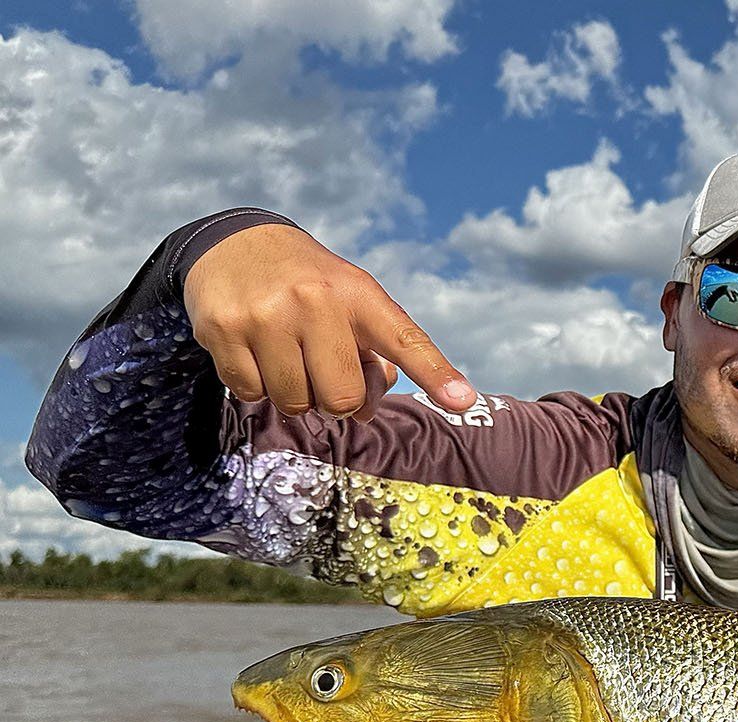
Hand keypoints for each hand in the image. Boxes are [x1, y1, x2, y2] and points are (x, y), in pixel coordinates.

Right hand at [181, 223, 474, 421]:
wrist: (234, 243)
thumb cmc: (310, 288)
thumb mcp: (352, 306)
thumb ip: (374, 358)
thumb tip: (363, 412)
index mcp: (360, 294)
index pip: (405, 339)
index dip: (436, 374)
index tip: (465, 402)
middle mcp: (315, 300)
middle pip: (341, 398)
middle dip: (334, 399)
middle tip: (320, 369)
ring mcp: (266, 314)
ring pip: (293, 403)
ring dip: (293, 395)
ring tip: (286, 356)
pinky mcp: (223, 328)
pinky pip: (250, 394)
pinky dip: (255, 387)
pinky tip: (254, 352)